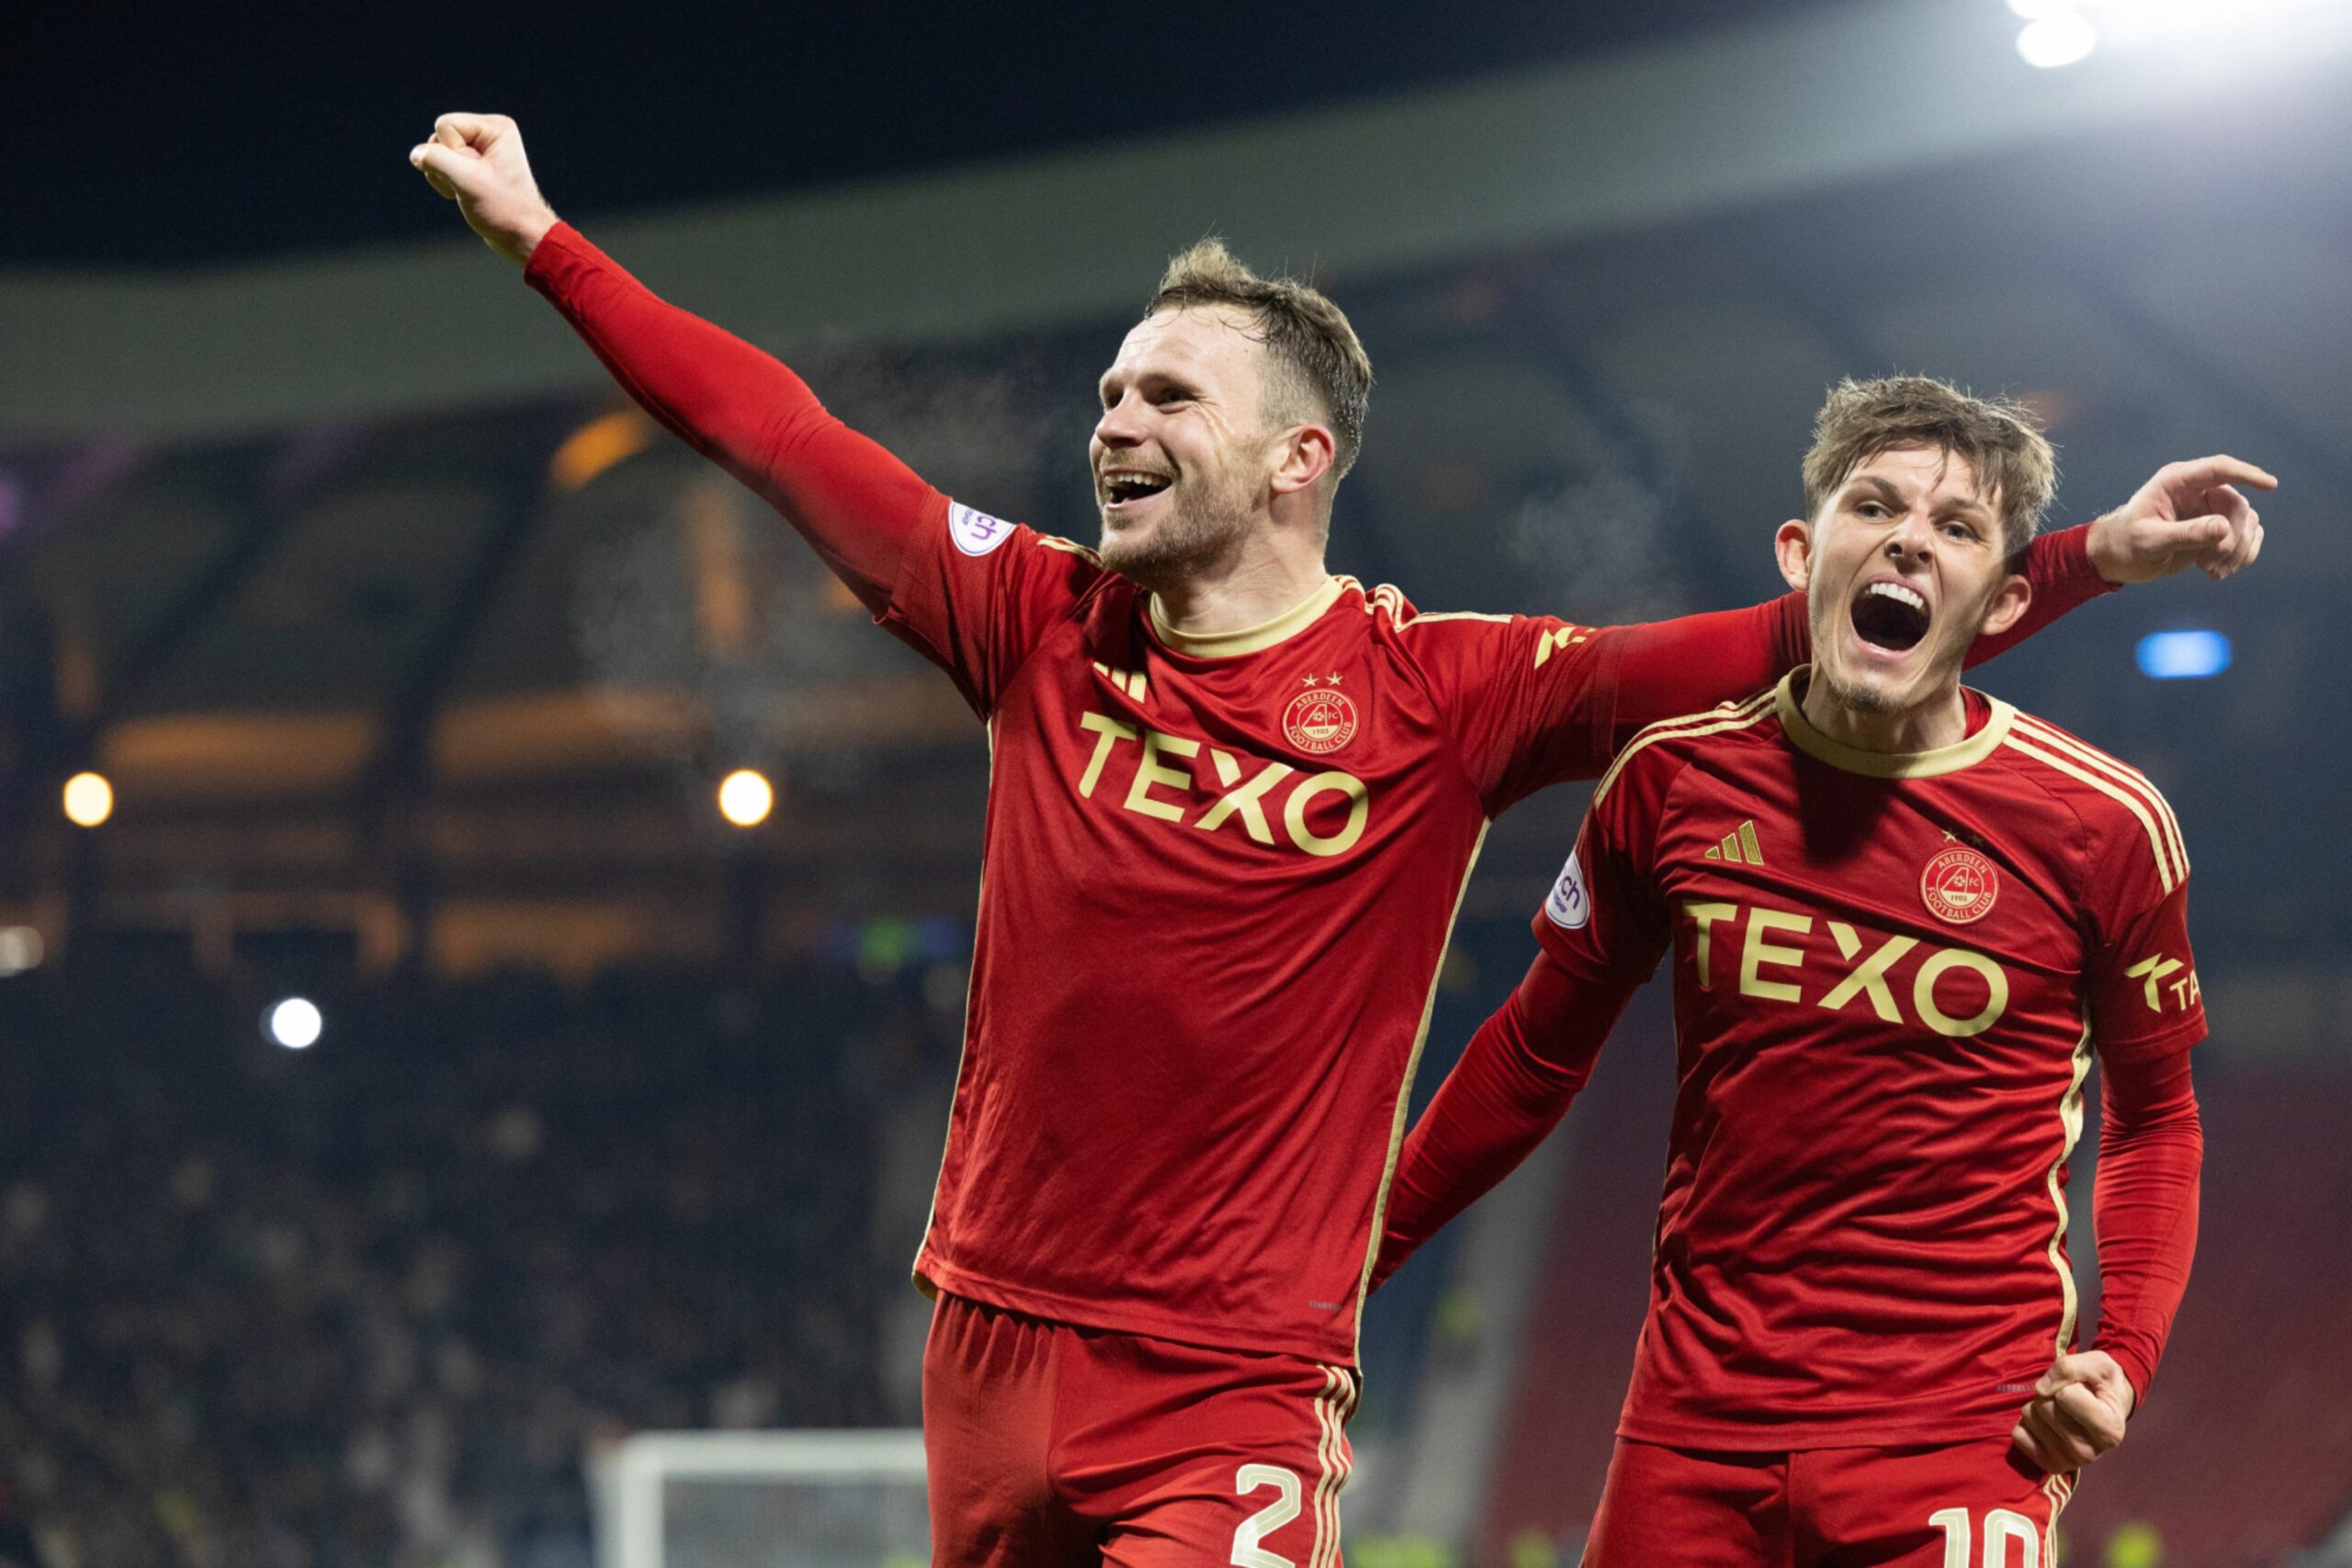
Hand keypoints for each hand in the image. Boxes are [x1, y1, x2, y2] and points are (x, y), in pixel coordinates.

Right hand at [409, 113, 559, 267]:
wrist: (520, 236)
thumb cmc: (503, 210)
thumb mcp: (467, 181)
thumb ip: (437, 160)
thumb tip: (416, 154)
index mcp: (495, 128)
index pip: (445, 125)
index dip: (451, 152)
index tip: (475, 174)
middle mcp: (488, 134)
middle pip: (439, 137)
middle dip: (446, 165)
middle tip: (473, 185)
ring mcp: (479, 150)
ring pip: (436, 152)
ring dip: (444, 176)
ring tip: (470, 191)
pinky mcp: (471, 165)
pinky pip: (440, 165)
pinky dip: (445, 182)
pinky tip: (464, 194)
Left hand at [2008, 1350, 2135, 1472]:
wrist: (2106, 1409)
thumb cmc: (2101, 1384)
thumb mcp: (2097, 1364)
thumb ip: (2069, 1368)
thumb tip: (2040, 1390)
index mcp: (2110, 1430)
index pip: (2064, 1395)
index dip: (2069, 1383)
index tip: (2084, 1389)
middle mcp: (2090, 1453)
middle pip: (2043, 1405)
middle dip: (2051, 1393)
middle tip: (2070, 1399)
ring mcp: (2068, 1462)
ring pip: (2029, 1415)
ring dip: (2040, 1405)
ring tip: (2062, 1410)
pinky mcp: (2049, 1464)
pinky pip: (2018, 1434)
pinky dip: (2028, 1422)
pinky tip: (2050, 1424)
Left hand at [2086, 455, 2274, 584]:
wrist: (2119, 559)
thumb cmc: (2126, 544)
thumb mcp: (2151, 541)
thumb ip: (2186, 533)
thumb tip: (2224, 527)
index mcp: (2176, 482)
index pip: (2219, 469)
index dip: (2246, 474)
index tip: (2270, 485)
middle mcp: (2197, 490)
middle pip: (2237, 505)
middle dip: (2231, 538)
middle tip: (2209, 566)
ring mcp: (2210, 508)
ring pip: (2247, 522)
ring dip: (2237, 551)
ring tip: (2213, 572)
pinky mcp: (2217, 528)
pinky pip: (2247, 535)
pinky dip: (2242, 555)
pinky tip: (2221, 572)